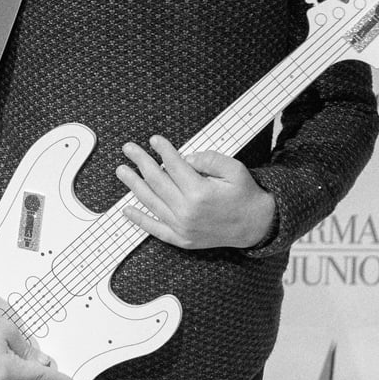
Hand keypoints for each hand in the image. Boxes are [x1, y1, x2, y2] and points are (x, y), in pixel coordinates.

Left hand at [116, 135, 275, 248]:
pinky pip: (156, 229)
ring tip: (122, 171)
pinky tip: (127, 210)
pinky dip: (140, 220)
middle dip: (141, 161)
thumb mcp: (235, 169)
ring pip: (151, 202)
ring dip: (134, 185)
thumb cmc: (245, 195)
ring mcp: (183, 227)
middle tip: (129, 148)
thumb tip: (185, 158)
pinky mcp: (182, 239)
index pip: (173, 166)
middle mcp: (188, 211)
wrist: (256, 226)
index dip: (162, 150)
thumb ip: (209, 159)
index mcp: (200, 192)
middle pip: (157, 181)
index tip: (154, 140)